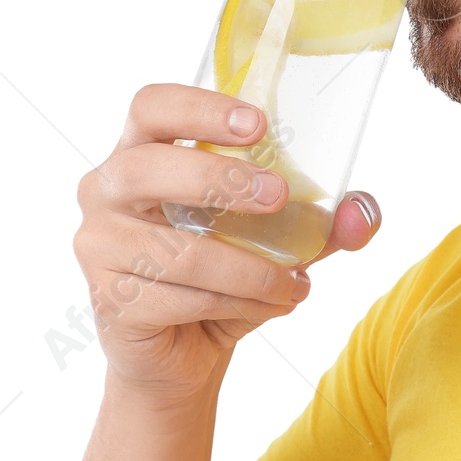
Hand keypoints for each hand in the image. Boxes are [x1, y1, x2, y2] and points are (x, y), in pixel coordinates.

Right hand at [74, 84, 379, 400]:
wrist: (186, 354)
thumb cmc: (225, 276)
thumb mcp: (280, 242)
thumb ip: (322, 223)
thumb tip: (363, 213)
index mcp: (142, 153)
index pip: (151, 107)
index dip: (197, 108)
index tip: (256, 124)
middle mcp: (106, 191)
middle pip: (145, 168)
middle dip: (218, 179)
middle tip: (277, 196)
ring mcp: (98, 247)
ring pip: (176, 251)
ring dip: (247, 269)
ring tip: (293, 282)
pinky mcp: (109, 300)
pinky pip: (178, 297)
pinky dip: (235, 302)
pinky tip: (267, 304)